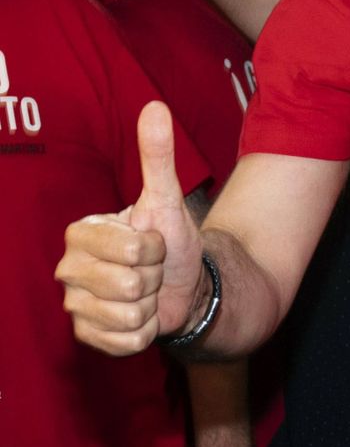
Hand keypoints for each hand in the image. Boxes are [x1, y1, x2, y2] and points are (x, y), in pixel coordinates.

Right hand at [56, 102, 203, 353]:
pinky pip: (127, 340)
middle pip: (130, 284)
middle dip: (154, 277)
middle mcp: (68, 270)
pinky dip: (148, 330)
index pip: (129, 249)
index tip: (150, 241)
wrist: (183, 284)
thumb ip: (158, 155)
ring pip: (129, 314)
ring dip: (152, 304)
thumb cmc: (170, 241)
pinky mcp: (89, 337)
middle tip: (151, 269)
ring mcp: (75, 306)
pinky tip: (144, 316)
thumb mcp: (167, 199)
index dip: (152, 248)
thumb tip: (155, 106)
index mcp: (81, 234)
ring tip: (147, 291)